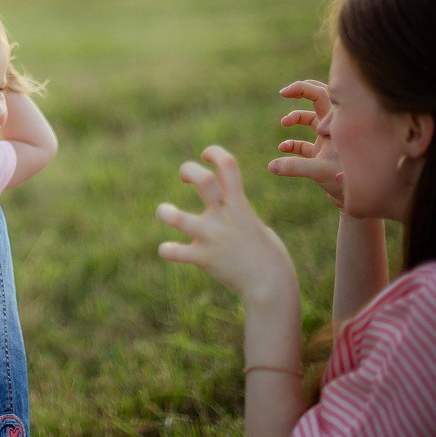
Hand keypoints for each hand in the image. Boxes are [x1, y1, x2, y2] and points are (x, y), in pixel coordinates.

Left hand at [158, 145, 294, 305]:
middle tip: (184, 176)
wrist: (270, 283)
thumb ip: (236, 208)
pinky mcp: (204, 258)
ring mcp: (212, 237)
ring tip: (165, 212)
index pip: (228, 165)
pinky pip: (175, 252)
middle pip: (204, 180)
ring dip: (165, 212)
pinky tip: (168, 250)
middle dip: (188, 170)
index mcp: (239, 204)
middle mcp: (224, 216)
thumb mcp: (253, 222)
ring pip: (178, 218)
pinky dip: (166, 250)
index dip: (214, 153)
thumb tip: (225, 201)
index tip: (205, 155)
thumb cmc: (264, 251)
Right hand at [269, 80, 342, 207]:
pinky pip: (305, 142)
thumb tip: (271, 166)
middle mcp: (335, 129)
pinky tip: (283, 149)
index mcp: (337, 124)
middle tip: (284, 92)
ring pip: (311, 119)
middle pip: (319, 99)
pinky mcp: (322, 155)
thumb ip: (295, 166)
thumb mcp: (321, 171)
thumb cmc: (348, 183)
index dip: (302, 88)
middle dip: (302, 92)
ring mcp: (329, 141)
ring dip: (296, 117)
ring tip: (284, 124)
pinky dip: (293, 142)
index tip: (284, 92)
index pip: (322, 94)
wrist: (359, 201)